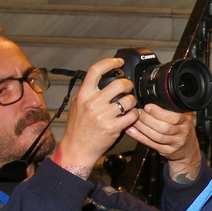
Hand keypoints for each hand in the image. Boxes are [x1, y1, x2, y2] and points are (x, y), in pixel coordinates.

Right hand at [53, 56, 138, 173]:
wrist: (76, 148)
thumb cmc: (77, 128)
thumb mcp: (77, 104)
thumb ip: (88, 91)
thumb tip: (100, 78)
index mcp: (84, 94)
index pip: (96, 70)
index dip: (110, 62)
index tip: (119, 62)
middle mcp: (93, 103)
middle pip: (119, 83)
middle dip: (128, 84)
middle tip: (128, 88)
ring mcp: (103, 115)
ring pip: (128, 100)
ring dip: (132, 101)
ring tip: (128, 104)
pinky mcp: (113, 127)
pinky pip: (132, 115)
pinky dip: (134, 115)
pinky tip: (130, 116)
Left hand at [125, 103, 203, 180]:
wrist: (187, 149)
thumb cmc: (182, 130)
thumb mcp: (182, 118)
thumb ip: (171, 111)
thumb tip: (152, 100)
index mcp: (186, 121)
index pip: (174, 117)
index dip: (159, 112)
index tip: (147, 107)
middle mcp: (182, 133)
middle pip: (164, 128)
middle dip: (148, 119)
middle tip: (137, 112)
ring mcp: (175, 143)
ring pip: (157, 136)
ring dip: (142, 128)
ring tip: (133, 121)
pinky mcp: (167, 151)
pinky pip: (151, 144)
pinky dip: (139, 137)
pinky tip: (132, 131)